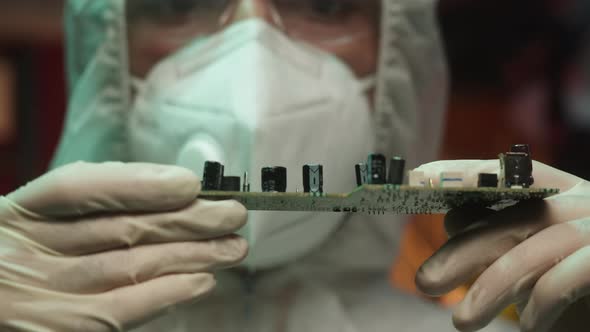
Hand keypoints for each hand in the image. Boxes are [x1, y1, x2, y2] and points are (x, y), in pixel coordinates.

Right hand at [0, 162, 247, 330]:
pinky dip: (167, 293)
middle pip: (117, 228)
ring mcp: (38, 297)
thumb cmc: (26, 258)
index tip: (190, 184)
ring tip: (232, 247)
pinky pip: (121, 310)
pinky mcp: (58, 331)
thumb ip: (94, 200)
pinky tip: (202, 281)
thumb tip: (169, 188)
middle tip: (233, 214)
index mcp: (18, 214)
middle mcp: (22, 253)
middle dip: (185, 219)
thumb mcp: (42, 220)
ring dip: (190, 256)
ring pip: (128, 267)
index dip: (137, 183)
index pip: (76, 188)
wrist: (2, 302)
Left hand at [414, 160, 589, 331]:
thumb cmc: (585, 280)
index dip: (465, 172)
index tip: (420, 177)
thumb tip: (452, 223)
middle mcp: (581, 202)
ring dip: (493, 287)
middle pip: (510, 218)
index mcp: (562, 193)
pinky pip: (567, 278)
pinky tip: (529, 327)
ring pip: (534, 249)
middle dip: (463, 251)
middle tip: (426, 282)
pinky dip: (541, 304)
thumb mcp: (538, 253)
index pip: (509, 174)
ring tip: (461, 321)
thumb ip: (503, 236)